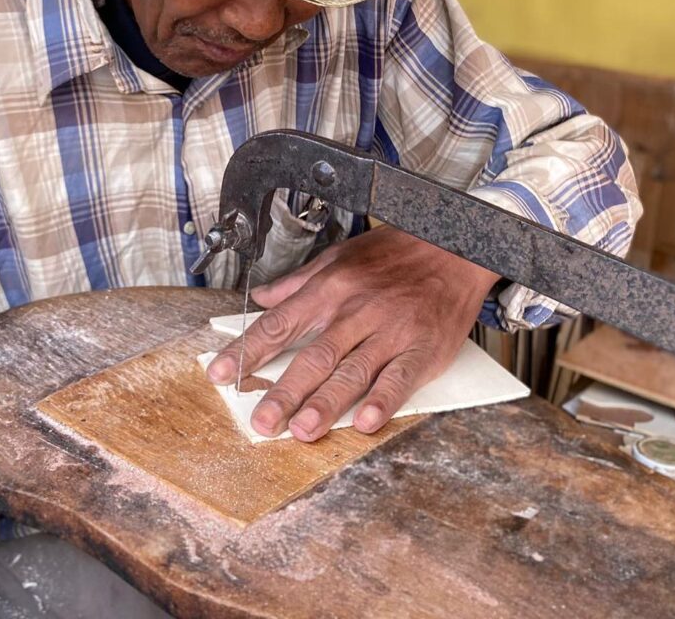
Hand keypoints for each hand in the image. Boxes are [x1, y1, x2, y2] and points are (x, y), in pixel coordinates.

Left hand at [205, 225, 495, 440]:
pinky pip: (399, 378)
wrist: (452, 245)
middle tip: (260, 422)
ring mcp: (389, 330)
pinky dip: (382, 401)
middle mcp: (355, 311)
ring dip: (325, 404)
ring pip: (351, 372)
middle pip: (312, 356)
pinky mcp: (422, 348)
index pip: (279, 323)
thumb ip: (298, 282)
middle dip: (283, 392)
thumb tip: (261, 297)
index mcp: (329, 289)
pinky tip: (365, 422)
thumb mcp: (338, 257)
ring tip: (302, 430)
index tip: (221, 373)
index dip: (248, 349)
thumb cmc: (393, 252)